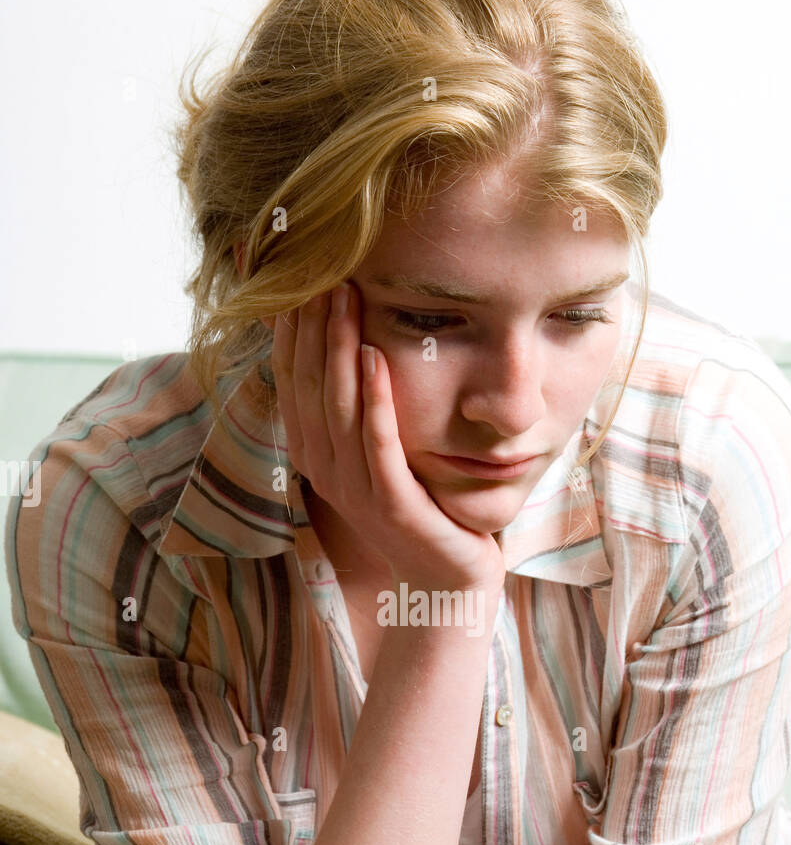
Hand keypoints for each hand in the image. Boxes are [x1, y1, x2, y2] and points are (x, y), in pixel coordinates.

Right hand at [272, 281, 506, 594]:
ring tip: (346, 299)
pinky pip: (377, 445)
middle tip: (323, 270)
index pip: (291, 379)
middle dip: (314, 326)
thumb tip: (347, 335)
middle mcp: (323, 469)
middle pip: (309, 386)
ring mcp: (353, 489)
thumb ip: (357, 400)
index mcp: (312, 452)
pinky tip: (377, 357)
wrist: (445, 573)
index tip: (301, 277)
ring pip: (337, 409)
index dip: (293, 329)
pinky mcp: (390, 504)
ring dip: (339, 349)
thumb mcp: (377, 446)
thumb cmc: (416, 501)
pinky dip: (375, 400)